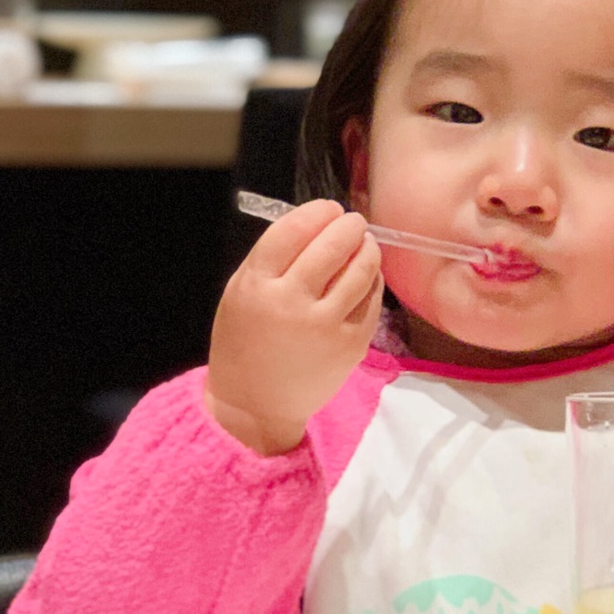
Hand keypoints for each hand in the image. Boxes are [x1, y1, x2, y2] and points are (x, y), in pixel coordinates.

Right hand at [204, 200, 382, 456]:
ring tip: (365, 243)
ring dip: (367, 249)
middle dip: (348, 225)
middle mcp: (291, 304)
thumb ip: (273, 259)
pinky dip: (373, 280)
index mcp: (256, 286)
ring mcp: (325, 327)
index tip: (329, 209)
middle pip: (332, 246)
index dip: (317, 212)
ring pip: (360, 270)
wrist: (254, 404)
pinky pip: (371, 300)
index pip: (293, 230)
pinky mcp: (350, 346)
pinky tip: (367, 275)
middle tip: (353, 222)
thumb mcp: (241, 294)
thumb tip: (318, 223)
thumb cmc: (245, 342)